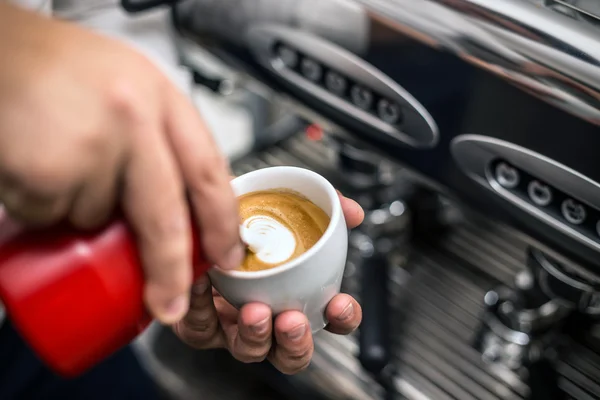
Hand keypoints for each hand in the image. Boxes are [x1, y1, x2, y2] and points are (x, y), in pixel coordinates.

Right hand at [0, 4, 243, 323]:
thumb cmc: (60, 70)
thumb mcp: (129, 90)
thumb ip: (159, 138)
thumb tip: (185, 201)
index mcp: (161, 98)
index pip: (209, 171)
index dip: (223, 221)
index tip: (226, 255)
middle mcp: (133, 119)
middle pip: (166, 214)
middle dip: (170, 269)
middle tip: (169, 301)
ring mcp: (91, 144)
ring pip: (97, 217)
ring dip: (80, 214)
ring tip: (61, 163)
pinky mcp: (47, 169)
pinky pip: (49, 215)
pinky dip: (40, 208)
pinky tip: (34, 166)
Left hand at [174, 192, 363, 373]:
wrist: (200, 216)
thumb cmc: (250, 223)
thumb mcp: (288, 206)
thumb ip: (323, 209)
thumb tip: (351, 212)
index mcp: (297, 298)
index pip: (330, 319)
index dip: (342, 318)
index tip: (339, 303)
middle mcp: (268, 318)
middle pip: (290, 353)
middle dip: (296, 342)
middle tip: (292, 320)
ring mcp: (234, 326)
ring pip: (250, 350)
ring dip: (256, 336)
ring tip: (255, 311)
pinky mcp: (199, 324)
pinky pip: (199, 327)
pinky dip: (201, 305)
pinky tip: (202, 280)